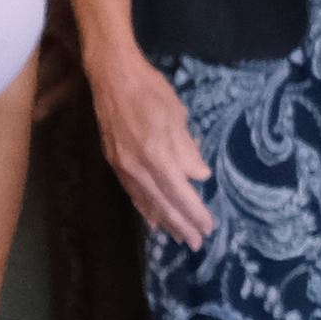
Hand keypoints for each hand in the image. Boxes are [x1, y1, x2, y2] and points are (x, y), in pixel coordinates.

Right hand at [93, 51, 215, 247]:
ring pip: (145, 201)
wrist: (112, 75)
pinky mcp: (114, 161)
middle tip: (196, 243)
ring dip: (164, 221)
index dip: (194, 212)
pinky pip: (132, 192)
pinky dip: (144, 208)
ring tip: (178, 237)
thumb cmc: (150, 90)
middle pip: (162, 204)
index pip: (180, 193)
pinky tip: (152, 218)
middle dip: (181, 225)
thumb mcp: (177, 116)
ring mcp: (122, 165)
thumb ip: (187, 149)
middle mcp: (137, 166)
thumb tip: (199, 176)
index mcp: (156, 154)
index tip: (208, 228)